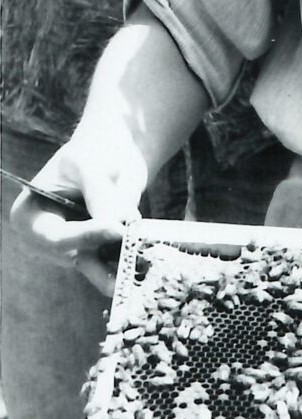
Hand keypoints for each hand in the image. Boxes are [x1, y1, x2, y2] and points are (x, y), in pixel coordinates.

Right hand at [9, 132, 145, 296]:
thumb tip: (116, 225)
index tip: (117, 228)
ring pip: (101, 268)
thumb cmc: (93, 150)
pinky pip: (117, 263)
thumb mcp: (90, 165)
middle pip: (77, 258)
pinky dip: (134, 260)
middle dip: (106, 262)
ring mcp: (76, 248)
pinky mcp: (103, 250)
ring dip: (124, 267)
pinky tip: (153, 261)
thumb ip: (99, 194)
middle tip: (134, 264)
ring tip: (149, 266)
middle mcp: (49, 241)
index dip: (86, 236)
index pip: (55, 236)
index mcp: (30, 216)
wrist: (114, 151)